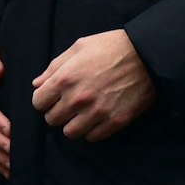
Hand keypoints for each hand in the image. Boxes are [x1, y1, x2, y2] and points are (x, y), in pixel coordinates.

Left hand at [32, 29, 153, 141]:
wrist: (147, 55)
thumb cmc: (110, 47)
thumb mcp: (79, 48)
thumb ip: (54, 67)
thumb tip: (37, 84)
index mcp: (65, 79)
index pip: (38, 102)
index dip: (43, 99)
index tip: (52, 97)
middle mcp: (77, 99)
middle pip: (52, 120)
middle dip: (57, 111)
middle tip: (68, 104)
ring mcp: (96, 113)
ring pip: (70, 133)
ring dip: (73, 124)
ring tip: (81, 113)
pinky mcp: (114, 122)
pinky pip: (93, 137)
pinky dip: (92, 130)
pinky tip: (96, 118)